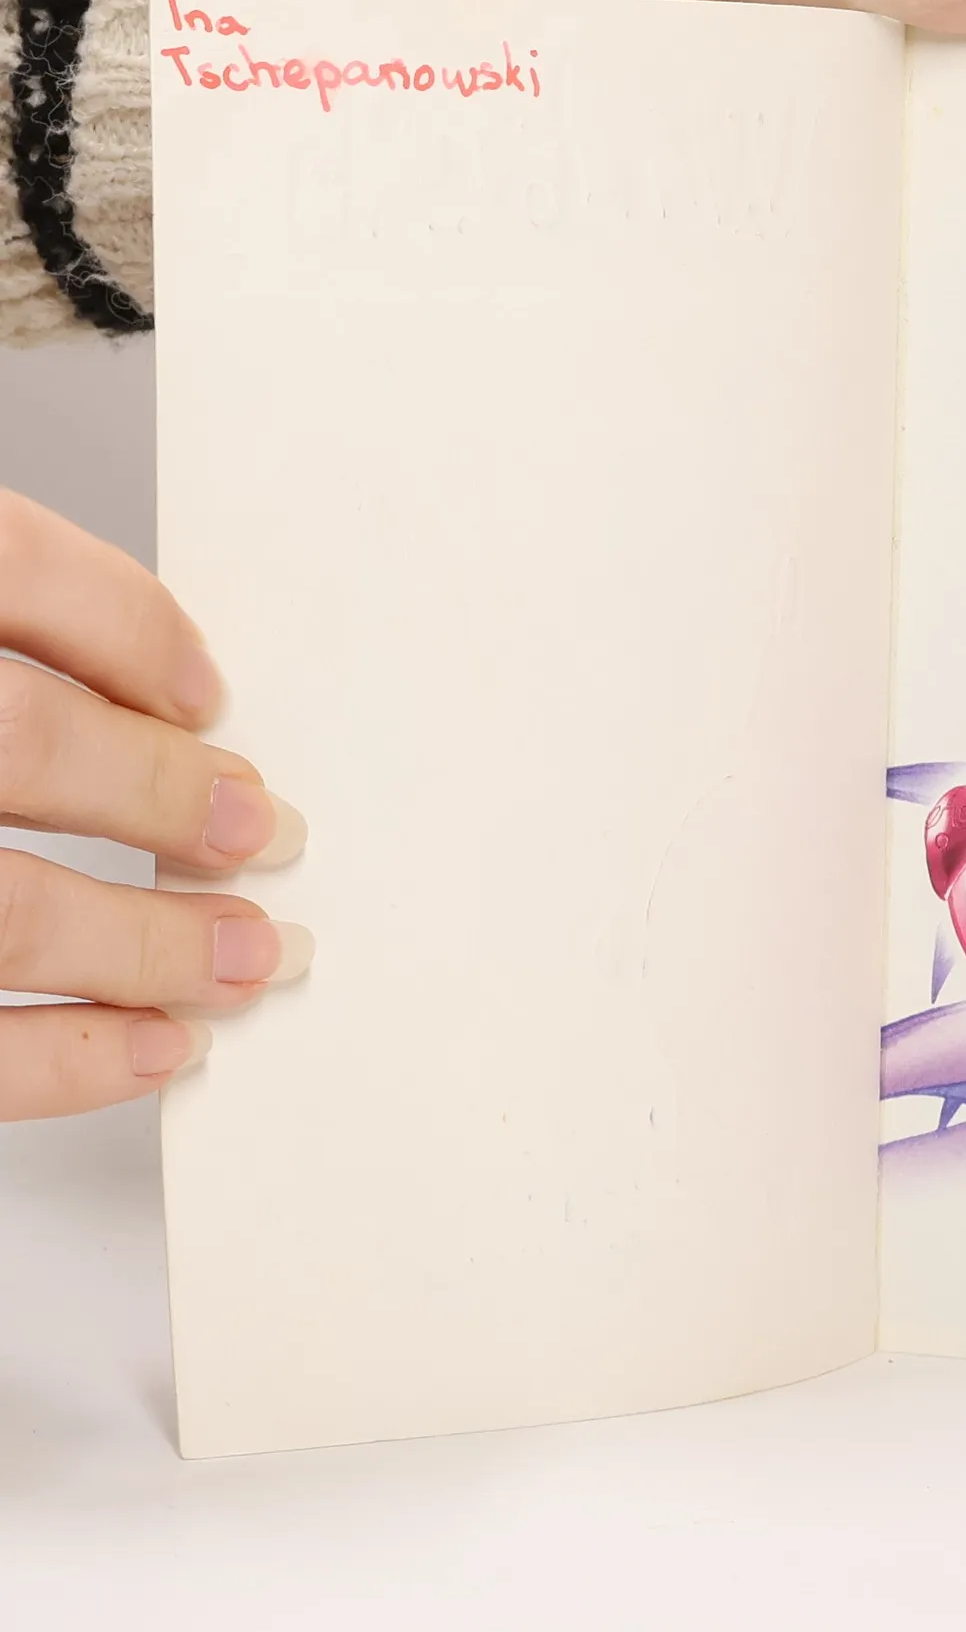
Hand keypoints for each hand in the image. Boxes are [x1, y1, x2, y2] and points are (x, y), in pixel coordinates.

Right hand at [0, 494, 310, 1120]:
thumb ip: (14, 638)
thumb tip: (168, 699)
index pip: (12, 566)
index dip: (128, 626)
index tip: (213, 693)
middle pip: (22, 741)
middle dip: (167, 796)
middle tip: (273, 834)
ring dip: (145, 948)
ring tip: (252, 962)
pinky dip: (54, 1065)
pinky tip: (152, 1053)